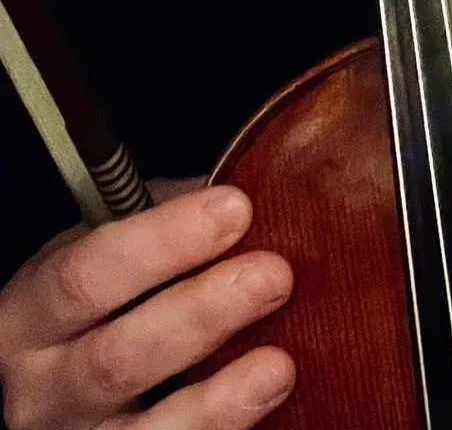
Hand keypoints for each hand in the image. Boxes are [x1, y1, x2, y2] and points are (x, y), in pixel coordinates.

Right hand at [0, 184, 293, 428]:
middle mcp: (43, 387)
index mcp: (34, 314)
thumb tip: (247, 187)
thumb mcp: (101, 254)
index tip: (234, 208)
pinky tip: (264, 403)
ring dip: (216, 399)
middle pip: (116, 358)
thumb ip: (161, 223)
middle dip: (201, 314)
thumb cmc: (91, 304)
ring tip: (277, 364)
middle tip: (272, 276)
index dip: (161, 242)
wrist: (49, 383)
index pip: (87, 275)